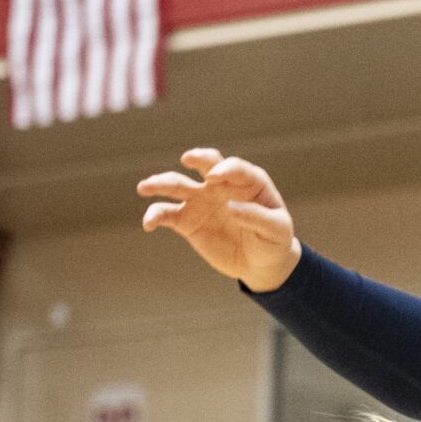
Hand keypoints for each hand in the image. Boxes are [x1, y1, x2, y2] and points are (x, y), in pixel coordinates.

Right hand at [137, 149, 301, 291]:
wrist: (260, 263)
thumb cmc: (274, 241)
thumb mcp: (276, 230)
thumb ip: (257, 217)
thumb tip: (231, 207)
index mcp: (248, 182)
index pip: (235, 167)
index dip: (225, 168)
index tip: (214, 177)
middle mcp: (221, 186)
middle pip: (205, 164)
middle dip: (197, 158)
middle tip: (187, 159)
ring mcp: (201, 201)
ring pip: (177, 185)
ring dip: (161, 183)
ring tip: (144, 187)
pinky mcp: (187, 221)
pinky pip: (166, 214)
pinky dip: (154, 216)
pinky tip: (148, 224)